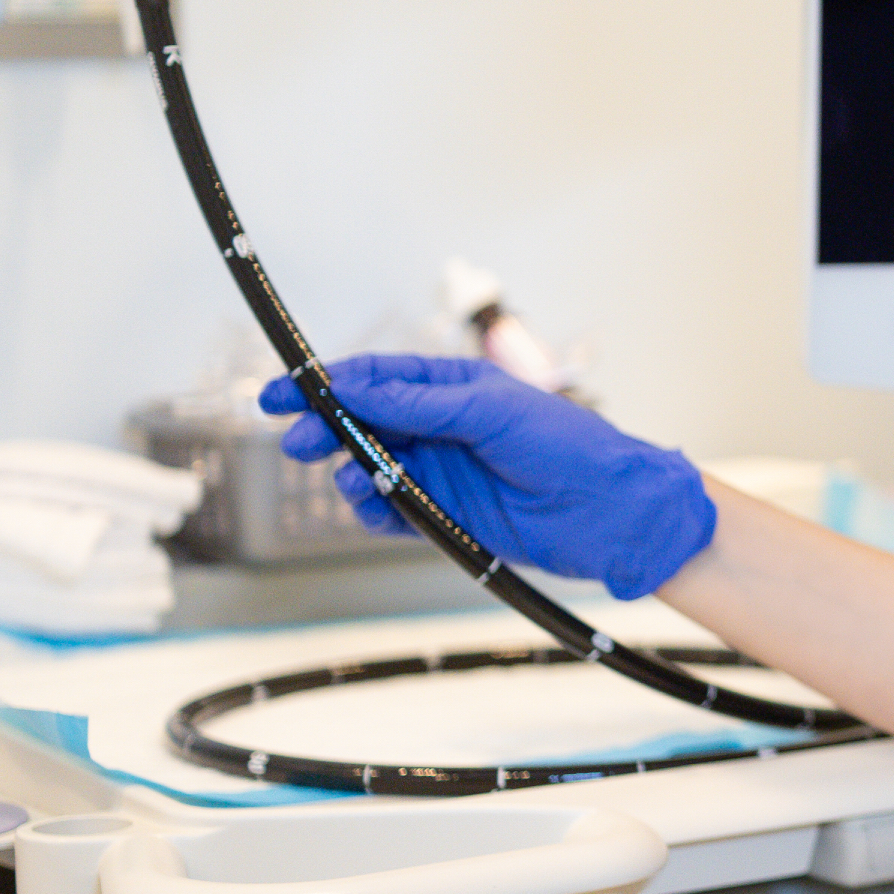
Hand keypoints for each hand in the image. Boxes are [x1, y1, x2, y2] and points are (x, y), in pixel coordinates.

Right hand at [260, 352, 714, 601]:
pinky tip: (373, 507)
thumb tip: (352, 387)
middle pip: (363, 423)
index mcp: (452, 387)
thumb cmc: (566, 445)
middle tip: (300, 442)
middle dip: (327, 430)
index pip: (376, 378)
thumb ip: (418, 402)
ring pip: (371, 468)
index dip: (327, 383)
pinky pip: (393, 511)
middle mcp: (440, 426)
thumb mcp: (489, 410)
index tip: (284, 392)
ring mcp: (440, 471)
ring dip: (351, 473)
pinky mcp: (445, 516)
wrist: (609, 511)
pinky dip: (375, 510)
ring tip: (351, 479)